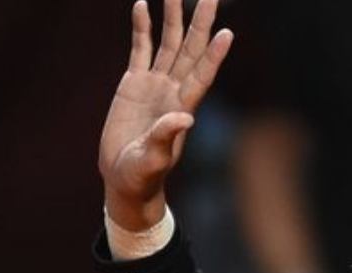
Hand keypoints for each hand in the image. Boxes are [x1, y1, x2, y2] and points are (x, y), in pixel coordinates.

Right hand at [98, 0, 232, 229]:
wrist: (124, 178)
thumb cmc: (142, 175)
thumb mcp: (152, 160)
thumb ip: (166, 138)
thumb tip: (185, 117)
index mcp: (182, 107)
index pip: (202, 75)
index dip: (214, 55)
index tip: (226, 33)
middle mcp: (173, 90)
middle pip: (191, 49)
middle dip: (200, 22)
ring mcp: (155, 84)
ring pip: (169, 43)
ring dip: (173, 17)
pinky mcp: (134, 83)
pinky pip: (140, 48)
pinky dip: (142, 27)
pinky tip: (142, 5)